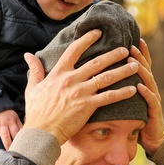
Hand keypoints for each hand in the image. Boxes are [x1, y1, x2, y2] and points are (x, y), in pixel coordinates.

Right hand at [0, 110, 22, 151]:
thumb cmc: (7, 116)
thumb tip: (27, 137)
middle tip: (9, 155)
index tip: (19, 151)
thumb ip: (20, 127)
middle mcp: (1, 124)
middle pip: (5, 136)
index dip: (17, 142)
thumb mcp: (15, 118)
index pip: (15, 133)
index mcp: (11, 122)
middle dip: (7, 146)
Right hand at [22, 29, 139, 144]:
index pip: (74, 50)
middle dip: (113, 54)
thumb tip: (28, 55)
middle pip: (96, 62)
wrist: (41, 132)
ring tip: (135, 65)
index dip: (87, 39)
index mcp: (58, 73)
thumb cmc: (36, 112)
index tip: (98, 32)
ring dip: (122, 71)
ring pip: (106, 77)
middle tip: (126, 49)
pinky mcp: (87, 106)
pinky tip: (132, 89)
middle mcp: (71, 79)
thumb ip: (35, 70)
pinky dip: (122, 93)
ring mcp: (80, 92)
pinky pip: (108, 97)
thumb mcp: (32, 88)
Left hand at [131, 39, 163, 155]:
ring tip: (134, 60)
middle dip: (139, 56)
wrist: (153, 140)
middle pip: (145, 69)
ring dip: (142, 70)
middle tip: (131, 44)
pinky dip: (145, 92)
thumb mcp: (128, 101)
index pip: (141, 66)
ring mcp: (154, 99)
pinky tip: (139, 86)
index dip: (138, 52)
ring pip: (149, 81)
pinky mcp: (155, 112)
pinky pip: (151, 100)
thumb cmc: (137, 119)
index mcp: (143, 86)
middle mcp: (150, 89)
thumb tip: (105, 79)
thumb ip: (122, 89)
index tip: (131, 38)